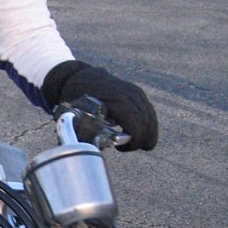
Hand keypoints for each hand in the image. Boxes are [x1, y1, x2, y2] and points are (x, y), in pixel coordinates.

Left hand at [42, 60, 157, 150]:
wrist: (82, 77)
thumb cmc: (77, 97)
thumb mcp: (76, 114)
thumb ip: (85, 132)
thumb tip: (93, 151)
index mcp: (114, 100)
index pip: (137, 124)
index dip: (134, 141)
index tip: (121, 147)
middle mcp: (128, 94)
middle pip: (146, 122)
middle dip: (142, 139)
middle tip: (130, 147)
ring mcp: (135, 91)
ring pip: (150, 116)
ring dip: (148, 133)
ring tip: (138, 143)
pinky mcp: (138, 92)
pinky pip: (149, 111)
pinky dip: (149, 124)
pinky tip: (144, 134)